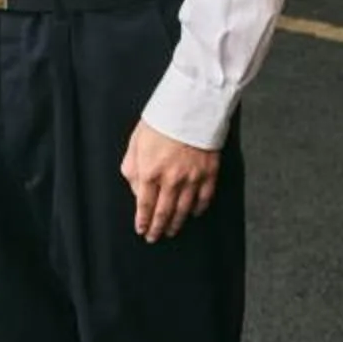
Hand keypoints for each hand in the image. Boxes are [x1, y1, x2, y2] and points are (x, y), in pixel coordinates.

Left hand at [123, 119, 220, 242]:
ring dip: (176, 223)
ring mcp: (193, 177)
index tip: (142, 230)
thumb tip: (138, 191)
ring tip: (172, 230)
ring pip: (184, 209)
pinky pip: (205, 197)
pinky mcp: (209, 172)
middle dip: (158, 228)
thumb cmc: (161, 121)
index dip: (143, 221)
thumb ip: (132, 170)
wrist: (192, 105)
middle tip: (155, 237)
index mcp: (150, 172)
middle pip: (164, 212)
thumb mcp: (136, 143)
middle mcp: (172, 179)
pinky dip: (199, 209)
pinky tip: (194, 214)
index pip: (145, 205)